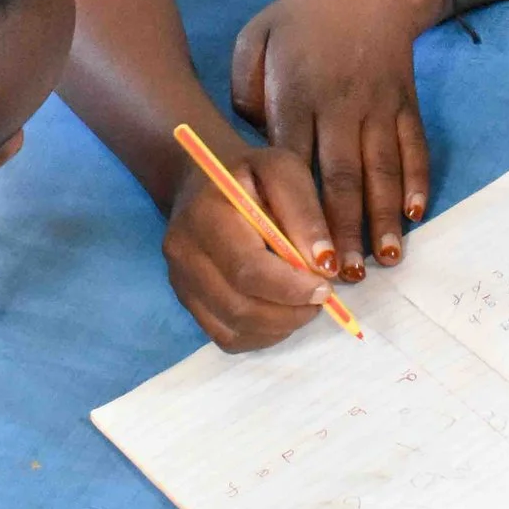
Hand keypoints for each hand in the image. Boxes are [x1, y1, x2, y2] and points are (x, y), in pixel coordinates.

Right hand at [163, 138, 338, 350]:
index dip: (290, 287)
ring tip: (304, 301)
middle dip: (291, 311)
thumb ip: (305, 212)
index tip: (327, 287)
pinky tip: (281, 310)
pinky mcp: (188, 303)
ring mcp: (181, 283)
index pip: (247, 268)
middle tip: (323, 297)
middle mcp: (183, 253)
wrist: (204, 182)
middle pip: (240, 306)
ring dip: (281, 325)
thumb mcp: (284, 170)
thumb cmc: (251, 175)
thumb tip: (325, 264)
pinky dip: (263, 334)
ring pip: (234, 328)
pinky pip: (227, 337)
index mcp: (205, 214)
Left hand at [230, 0, 435, 282]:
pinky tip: (416, 215)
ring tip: (387, 260)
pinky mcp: (405, 104)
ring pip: (382, 170)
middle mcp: (338, 107)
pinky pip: (414, 148)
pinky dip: (416, 182)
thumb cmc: (303, 16)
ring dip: (384, 218)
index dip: (297, 210)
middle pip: (341, 178)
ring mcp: (377, 107)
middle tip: (348, 278)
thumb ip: (243, 91)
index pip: (293, 163)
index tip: (296, 252)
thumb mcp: (253, 39)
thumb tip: (251, 141)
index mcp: (295, 96)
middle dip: (345, 231)